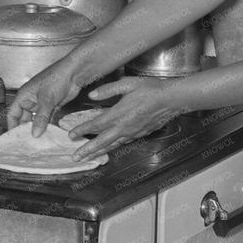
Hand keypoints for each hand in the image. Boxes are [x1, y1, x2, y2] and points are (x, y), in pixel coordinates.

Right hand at [7, 53, 92, 135]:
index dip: (12, 125)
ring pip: (36, 119)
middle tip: (27, 143)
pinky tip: (48, 135)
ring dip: (37, 128)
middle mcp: (31, 100)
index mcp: (24, 95)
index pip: (13, 113)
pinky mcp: (52, 106)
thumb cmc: (56, 78)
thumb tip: (34, 134)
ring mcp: (42, 103)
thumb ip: (40, 118)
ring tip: (37, 142)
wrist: (74, 73)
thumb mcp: (46, 100)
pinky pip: (46, 118)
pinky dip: (46, 126)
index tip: (14, 138)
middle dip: (25, 129)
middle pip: (24, 118)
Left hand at [62, 76, 182, 159]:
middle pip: (101, 141)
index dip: (82, 130)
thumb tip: (92, 95)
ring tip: (87, 158)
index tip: (71, 135)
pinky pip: (122, 143)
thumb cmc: (150, 89)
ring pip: (112, 145)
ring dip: (98, 152)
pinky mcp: (139, 134)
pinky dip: (112, 148)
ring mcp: (132, 132)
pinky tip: (108, 149)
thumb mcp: (127, 84)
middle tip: (75, 157)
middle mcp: (124, 127)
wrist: (171, 99)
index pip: (96, 124)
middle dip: (87, 150)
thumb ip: (108, 89)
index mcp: (119, 114)